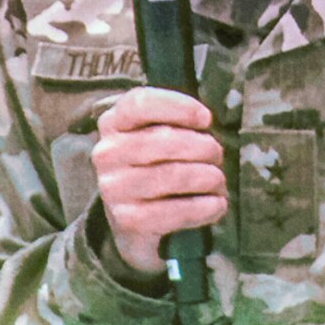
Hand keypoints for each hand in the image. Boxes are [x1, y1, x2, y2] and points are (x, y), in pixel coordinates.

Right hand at [92, 87, 226, 275]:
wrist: (135, 221)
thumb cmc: (157, 166)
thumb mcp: (159, 135)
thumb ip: (176, 121)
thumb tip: (205, 120)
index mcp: (113, 123)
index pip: (140, 103)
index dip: (179, 107)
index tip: (206, 119)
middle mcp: (107, 154)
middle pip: (163, 140)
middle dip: (202, 146)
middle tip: (217, 155)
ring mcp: (114, 188)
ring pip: (172, 175)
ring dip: (207, 176)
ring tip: (218, 179)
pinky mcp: (128, 220)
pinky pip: (174, 211)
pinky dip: (204, 206)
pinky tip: (217, 204)